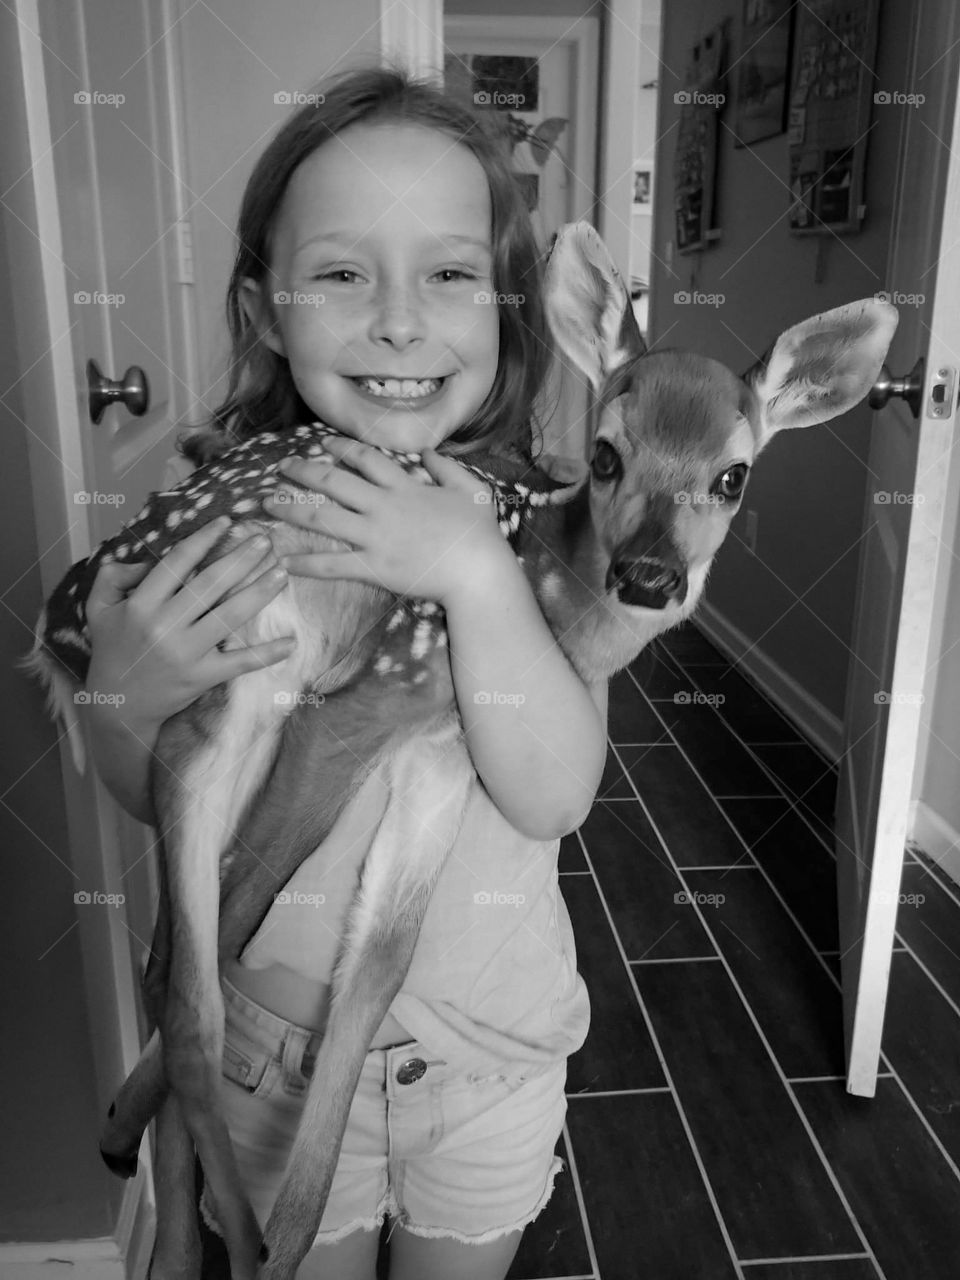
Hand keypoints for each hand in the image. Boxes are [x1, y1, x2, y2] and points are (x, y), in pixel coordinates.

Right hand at [84, 517, 293, 728]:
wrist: (118, 705)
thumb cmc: (112, 650)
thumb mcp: (99, 608)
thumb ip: (115, 575)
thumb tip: (147, 560)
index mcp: (141, 604)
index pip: (177, 562)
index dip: (203, 539)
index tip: (226, 521)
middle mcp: (164, 625)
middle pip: (211, 584)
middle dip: (241, 558)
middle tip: (266, 540)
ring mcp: (186, 652)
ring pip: (230, 615)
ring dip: (260, 592)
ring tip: (282, 573)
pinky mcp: (202, 677)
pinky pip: (240, 662)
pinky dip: (266, 654)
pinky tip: (290, 642)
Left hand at [263, 436, 509, 604]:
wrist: (478, 572)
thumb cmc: (479, 533)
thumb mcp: (472, 489)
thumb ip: (448, 468)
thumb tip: (428, 452)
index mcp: (404, 487)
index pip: (365, 458)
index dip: (341, 447)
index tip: (323, 444)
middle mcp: (383, 506)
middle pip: (333, 482)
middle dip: (302, 471)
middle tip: (281, 466)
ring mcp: (374, 537)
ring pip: (322, 518)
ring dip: (290, 508)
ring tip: (265, 503)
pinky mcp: (373, 567)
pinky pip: (332, 564)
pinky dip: (306, 563)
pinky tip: (283, 562)